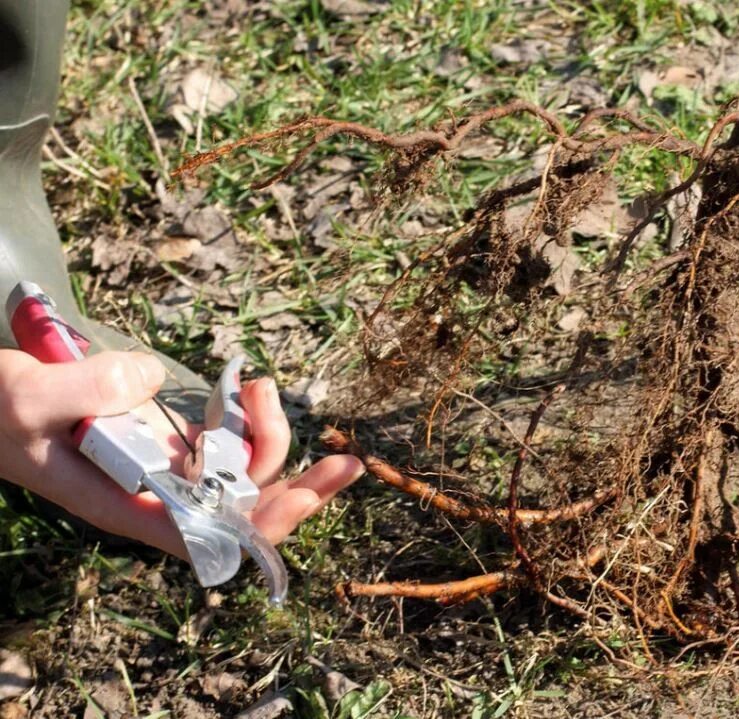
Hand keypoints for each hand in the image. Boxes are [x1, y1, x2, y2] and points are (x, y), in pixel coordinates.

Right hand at [0, 349, 362, 557]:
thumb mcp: (29, 396)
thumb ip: (88, 388)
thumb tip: (154, 381)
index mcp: (128, 504)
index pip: (208, 534)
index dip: (259, 526)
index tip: (303, 499)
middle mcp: (158, 491)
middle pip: (244, 508)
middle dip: (300, 489)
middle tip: (348, 463)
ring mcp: (169, 462)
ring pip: (243, 466)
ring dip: (268, 432)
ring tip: (260, 386)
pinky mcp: (172, 433)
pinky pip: (229, 436)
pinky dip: (249, 414)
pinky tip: (247, 385)